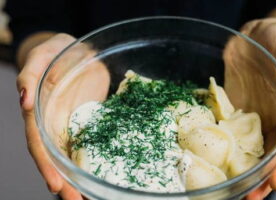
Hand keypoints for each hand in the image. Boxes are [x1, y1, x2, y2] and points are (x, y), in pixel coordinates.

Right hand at [17, 33, 109, 198]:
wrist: (80, 52)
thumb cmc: (58, 51)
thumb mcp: (45, 54)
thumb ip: (31, 73)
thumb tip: (24, 100)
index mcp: (40, 112)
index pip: (39, 143)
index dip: (46, 165)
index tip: (56, 185)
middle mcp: (54, 124)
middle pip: (56, 157)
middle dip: (65, 181)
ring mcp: (72, 125)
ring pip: (73, 156)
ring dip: (79, 178)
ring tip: (89, 198)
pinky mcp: (89, 123)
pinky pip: (91, 144)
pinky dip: (93, 162)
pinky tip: (102, 175)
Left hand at [223, 18, 275, 198]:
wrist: (251, 35)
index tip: (274, 186)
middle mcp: (270, 119)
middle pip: (268, 155)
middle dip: (261, 178)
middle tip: (249, 198)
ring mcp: (250, 117)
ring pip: (248, 149)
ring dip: (243, 170)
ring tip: (234, 189)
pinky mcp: (231, 110)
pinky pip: (228, 131)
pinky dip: (224, 148)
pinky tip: (215, 160)